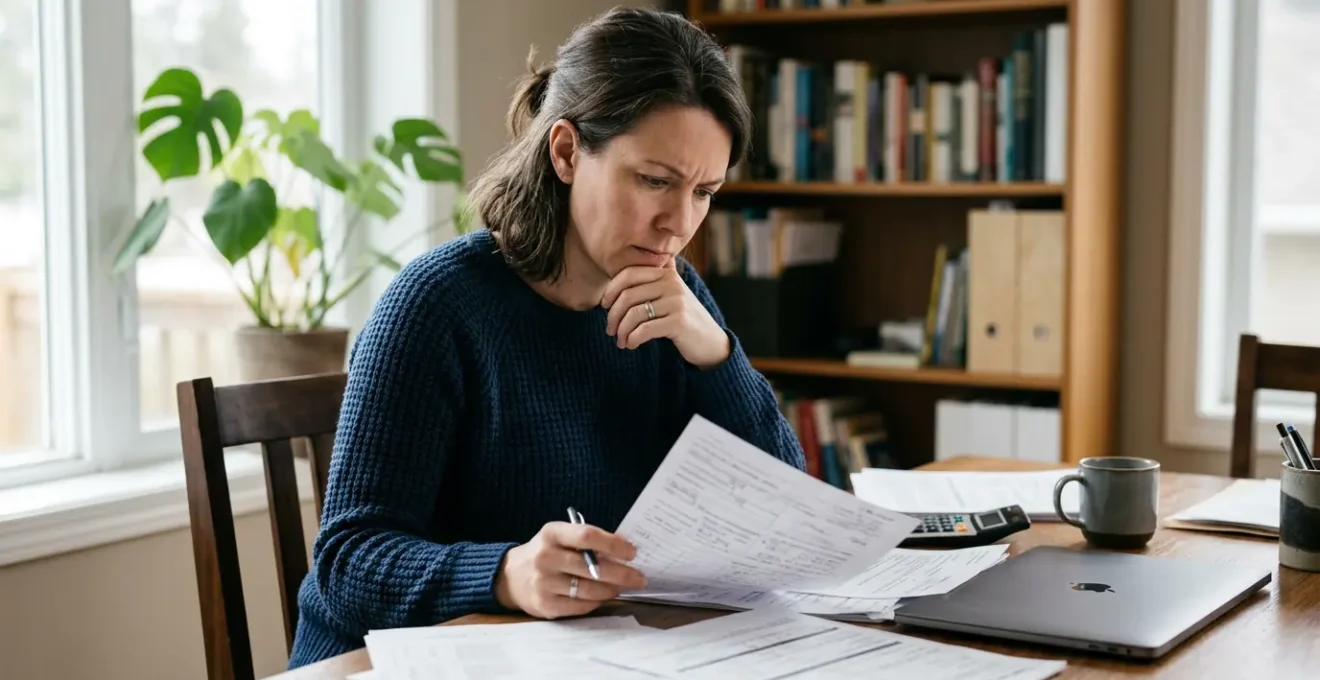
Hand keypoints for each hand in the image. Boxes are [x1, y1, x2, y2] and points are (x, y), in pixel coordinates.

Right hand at [494, 522, 646, 618]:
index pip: (586, 536)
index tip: (632, 552)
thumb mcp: (559, 537)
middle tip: (639, 578)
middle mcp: (546, 557)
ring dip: (612, 590)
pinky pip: (580, 606)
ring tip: (622, 587)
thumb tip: (624, 550)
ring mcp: (544, 583)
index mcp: (551, 533)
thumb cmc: (546, 553)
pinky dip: (597, 602)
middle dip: (622, 574)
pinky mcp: (545, 605)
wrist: (511, 576)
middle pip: (592, 567)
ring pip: (589, 589)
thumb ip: (586, 541)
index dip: (613, 544)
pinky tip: (603, 596)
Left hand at [601, 263, 730, 368]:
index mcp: (666, 274)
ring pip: (634, 314)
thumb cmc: (681, 319)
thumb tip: (617, 277)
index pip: (629, 273)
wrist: (709, 342)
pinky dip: (632, 339)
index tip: (604, 305)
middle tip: (610, 330)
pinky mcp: (679, 322)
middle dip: (613, 315)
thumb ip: (652, 281)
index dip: (611, 289)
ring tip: (620, 341)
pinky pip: (644, 329)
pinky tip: (631, 345)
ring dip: (622, 331)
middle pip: (628, 295)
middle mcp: (672, 284)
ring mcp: (677, 302)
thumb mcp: (669, 295)